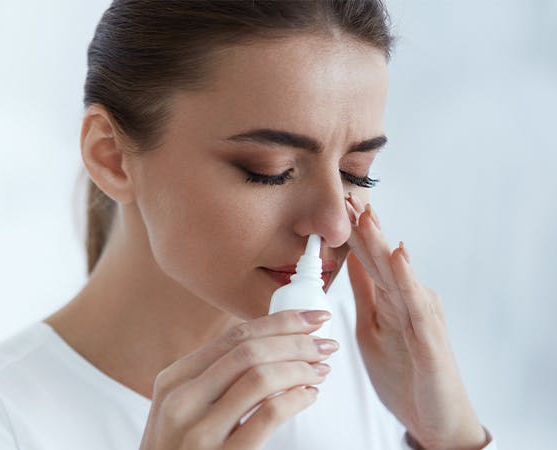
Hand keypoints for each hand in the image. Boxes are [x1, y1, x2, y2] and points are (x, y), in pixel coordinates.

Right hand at [139, 310, 337, 449]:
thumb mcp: (179, 408)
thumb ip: (210, 379)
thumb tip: (267, 343)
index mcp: (173, 380)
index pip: (232, 336)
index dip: (278, 322)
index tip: (309, 318)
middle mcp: (182, 401)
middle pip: (249, 351)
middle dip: (296, 341)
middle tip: (325, 343)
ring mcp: (200, 432)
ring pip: (260, 378)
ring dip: (299, 368)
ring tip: (320, 370)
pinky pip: (269, 416)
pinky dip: (296, 399)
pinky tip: (308, 396)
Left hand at [344, 193, 486, 449]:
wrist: (435, 419)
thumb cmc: (405, 374)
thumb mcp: (372, 327)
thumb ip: (365, 294)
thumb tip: (349, 262)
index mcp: (391, 299)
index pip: (369, 259)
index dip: (352, 232)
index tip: (337, 203)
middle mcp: (408, 300)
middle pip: (382, 258)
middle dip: (364, 227)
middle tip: (347, 196)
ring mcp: (421, 316)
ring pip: (396, 272)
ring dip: (380, 242)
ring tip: (366, 214)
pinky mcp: (429, 337)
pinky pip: (414, 302)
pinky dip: (405, 276)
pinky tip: (397, 254)